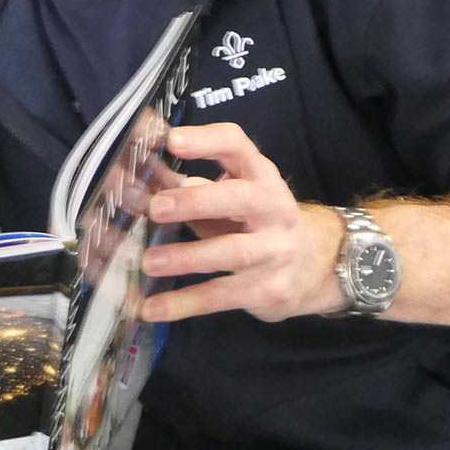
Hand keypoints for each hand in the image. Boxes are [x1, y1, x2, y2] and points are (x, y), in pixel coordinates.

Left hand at [138, 123, 346, 322]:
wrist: (315, 265)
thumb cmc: (257, 222)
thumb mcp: (231, 197)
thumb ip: (186, 188)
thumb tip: (135, 180)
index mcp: (260, 175)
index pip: (237, 146)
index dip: (206, 141)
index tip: (172, 140)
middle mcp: (273, 208)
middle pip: (240, 199)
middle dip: (197, 202)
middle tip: (156, 207)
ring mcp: (274, 251)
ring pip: (232, 253)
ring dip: (187, 257)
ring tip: (149, 262)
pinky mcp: (267, 289)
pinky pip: (222, 296)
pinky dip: (184, 304)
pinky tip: (151, 308)